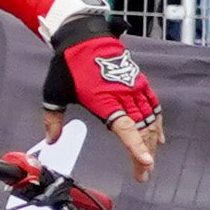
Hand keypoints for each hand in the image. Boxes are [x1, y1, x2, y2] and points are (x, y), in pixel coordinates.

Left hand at [43, 7, 166, 178]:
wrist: (83, 35)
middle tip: (142, 174)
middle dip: (144, 154)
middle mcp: (124, 95)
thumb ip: (52, 118)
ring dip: (151, 142)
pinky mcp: (139, 82)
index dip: (136, 146)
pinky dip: (157, 123)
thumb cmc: (68, 63)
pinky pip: (153, 106)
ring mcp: (134, 88)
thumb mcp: (53, 92)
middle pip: (141, 130)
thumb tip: (51, 140)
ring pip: (149, 120)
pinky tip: (159, 137)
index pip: (125, 128)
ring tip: (148, 161)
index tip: (146, 162)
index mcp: (104, 100)